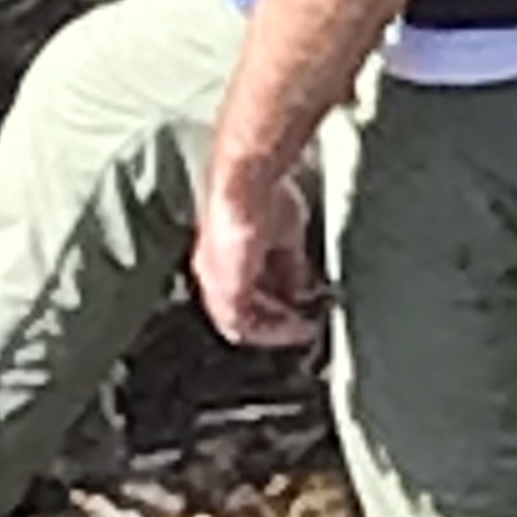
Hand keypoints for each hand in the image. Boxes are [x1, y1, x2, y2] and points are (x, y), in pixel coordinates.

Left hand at [191, 175, 315, 347]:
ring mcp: (214, 282)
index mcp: (225, 254)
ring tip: (301, 330)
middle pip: (244, 308)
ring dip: (274, 329)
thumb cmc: (263, 193)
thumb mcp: (286, 236)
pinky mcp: (222, 291)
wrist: (250, 186)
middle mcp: (214, 270)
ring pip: (242, 321)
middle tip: (302, 326)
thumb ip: (291, 267)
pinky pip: (244, 325)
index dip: (275, 303)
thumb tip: (300, 288)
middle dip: (276, 319)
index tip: (298, 310)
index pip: (248, 289)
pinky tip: (295, 328)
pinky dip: (272, 331)